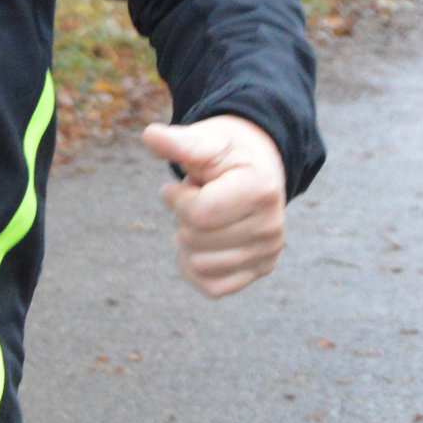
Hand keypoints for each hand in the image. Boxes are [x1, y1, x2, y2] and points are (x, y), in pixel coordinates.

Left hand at [141, 114, 285, 298]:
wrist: (256, 165)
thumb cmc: (226, 151)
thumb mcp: (206, 139)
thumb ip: (179, 141)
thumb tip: (150, 134)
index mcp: (262, 189)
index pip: (199, 214)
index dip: (178, 198)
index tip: (185, 183)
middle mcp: (272, 226)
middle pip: (195, 239)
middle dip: (183, 216)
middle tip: (199, 198)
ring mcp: (268, 252)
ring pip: (200, 266)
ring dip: (188, 241)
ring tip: (205, 217)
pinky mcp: (261, 269)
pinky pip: (213, 287)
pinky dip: (196, 268)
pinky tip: (200, 244)